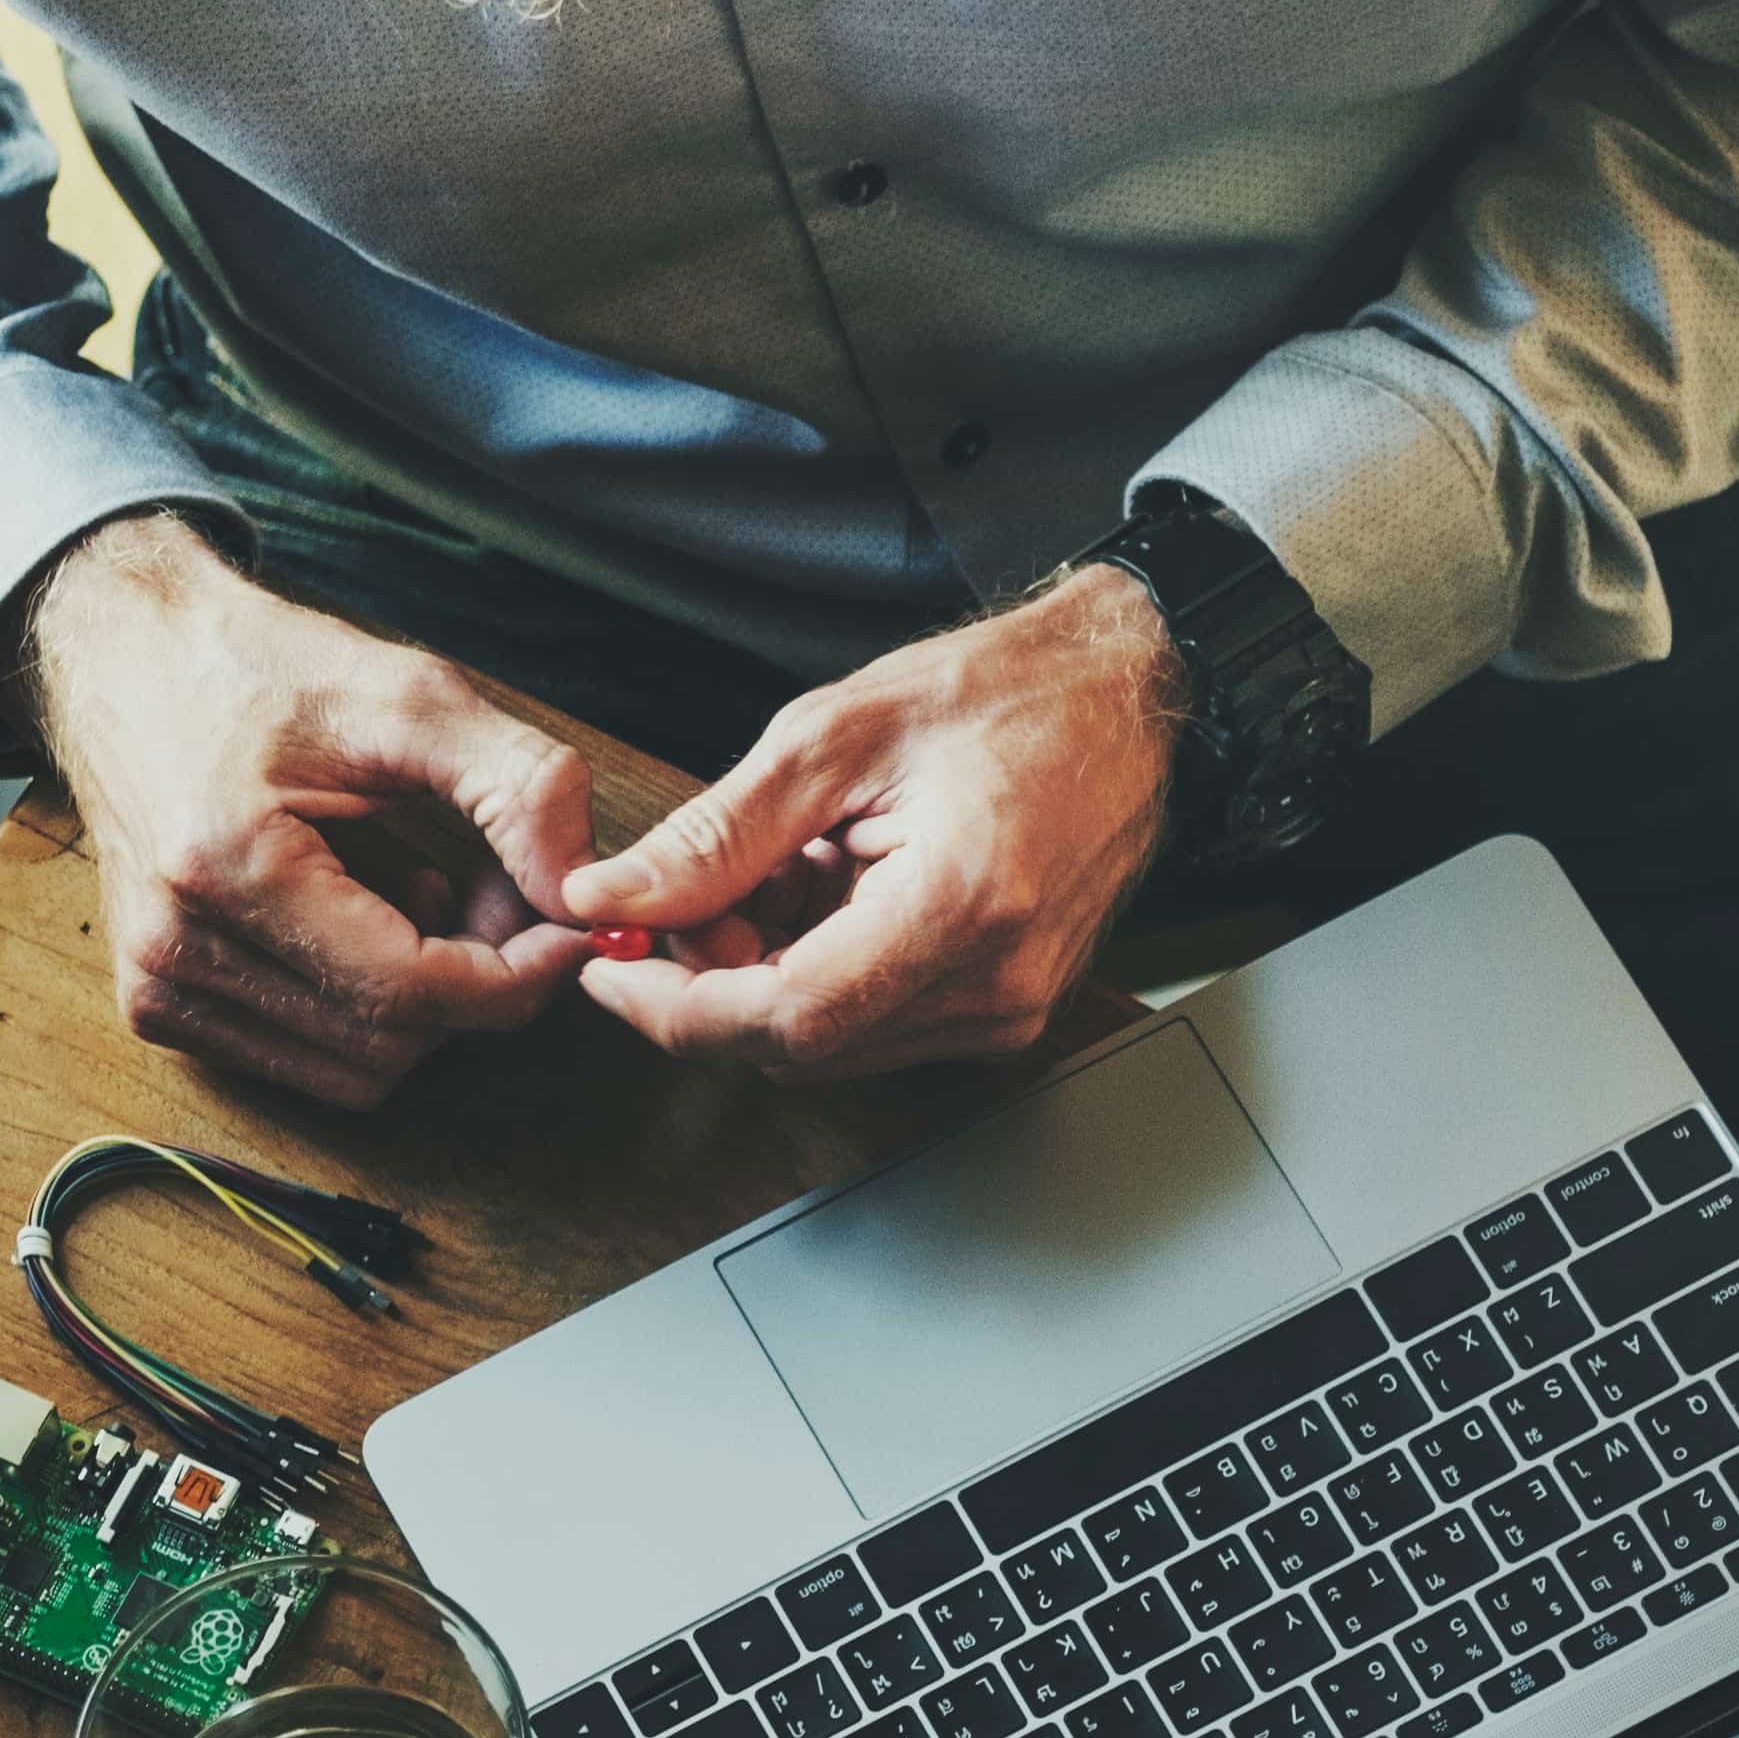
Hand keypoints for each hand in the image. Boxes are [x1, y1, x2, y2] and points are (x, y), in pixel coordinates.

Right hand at [20, 518, 602, 1107]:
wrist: (126, 658)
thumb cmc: (256, 667)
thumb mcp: (408, 694)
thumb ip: (517, 786)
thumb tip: (583, 892)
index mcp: (224, 866)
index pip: (405, 995)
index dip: (513, 979)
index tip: (568, 930)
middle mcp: (173, 948)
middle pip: (388, 1046)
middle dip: (473, 983)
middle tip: (498, 889)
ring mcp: (155, 988)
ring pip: (352, 1071)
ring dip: (421, 1005)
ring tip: (425, 895)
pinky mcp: (156, 1006)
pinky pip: (304, 1061)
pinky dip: (363, 1011)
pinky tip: (364, 920)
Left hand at [567, 567, 1177, 1078]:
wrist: (1126, 698)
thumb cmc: (1006, 695)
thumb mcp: (834, 736)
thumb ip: (714, 835)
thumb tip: (615, 897)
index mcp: (961, 906)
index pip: (786, 1018)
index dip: (677, 1006)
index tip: (612, 967)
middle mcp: (996, 983)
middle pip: (798, 1042)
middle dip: (713, 981)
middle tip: (688, 894)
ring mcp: (1010, 1006)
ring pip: (828, 1042)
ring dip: (766, 973)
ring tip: (781, 867)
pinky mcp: (1007, 1007)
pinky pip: (876, 1023)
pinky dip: (820, 969)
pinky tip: (829, 889)